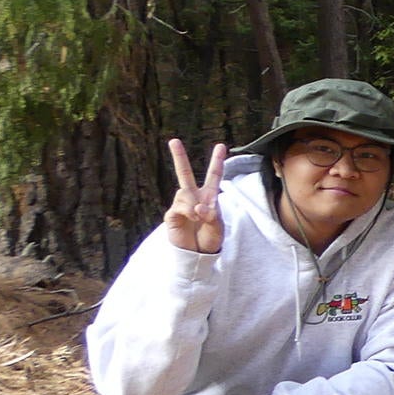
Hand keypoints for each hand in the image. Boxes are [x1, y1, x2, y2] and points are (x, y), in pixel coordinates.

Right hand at [164, 139, 230, 254]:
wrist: (198, 254)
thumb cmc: (210, 239)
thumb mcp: (218, 227)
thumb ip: (211, 215)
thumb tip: (197, 207)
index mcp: (209, 197)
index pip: (213, 176)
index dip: (217, 162)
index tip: (221, 146)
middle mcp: (193, 197)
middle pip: (184, 174)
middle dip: (178, 157)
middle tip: (173, 140)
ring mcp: (181, 205)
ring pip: (184, 193)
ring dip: (194, 205)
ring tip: (199, 218)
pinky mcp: (172, 214)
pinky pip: (179, 206)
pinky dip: (188, 211)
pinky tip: (192, 218)